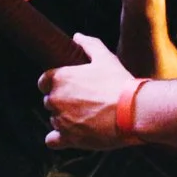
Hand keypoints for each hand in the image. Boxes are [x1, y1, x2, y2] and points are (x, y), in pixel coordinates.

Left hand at [42, 33, 139, 149]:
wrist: (132, 111)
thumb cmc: (119, 83)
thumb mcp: (105, 58)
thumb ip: (89, 44)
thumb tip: (77, 36)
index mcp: (59, 78)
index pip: (43, 82)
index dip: (54, 84)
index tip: (69, 87)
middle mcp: (55, 99)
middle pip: (49, 101)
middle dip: (62, 102)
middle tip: (84, 102)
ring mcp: (60, 120)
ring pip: (54, 120)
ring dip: (65, 119)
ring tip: (87, 117)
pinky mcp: (68, 138)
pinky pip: (52, 141)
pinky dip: (58, 139)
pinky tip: (70, 135)